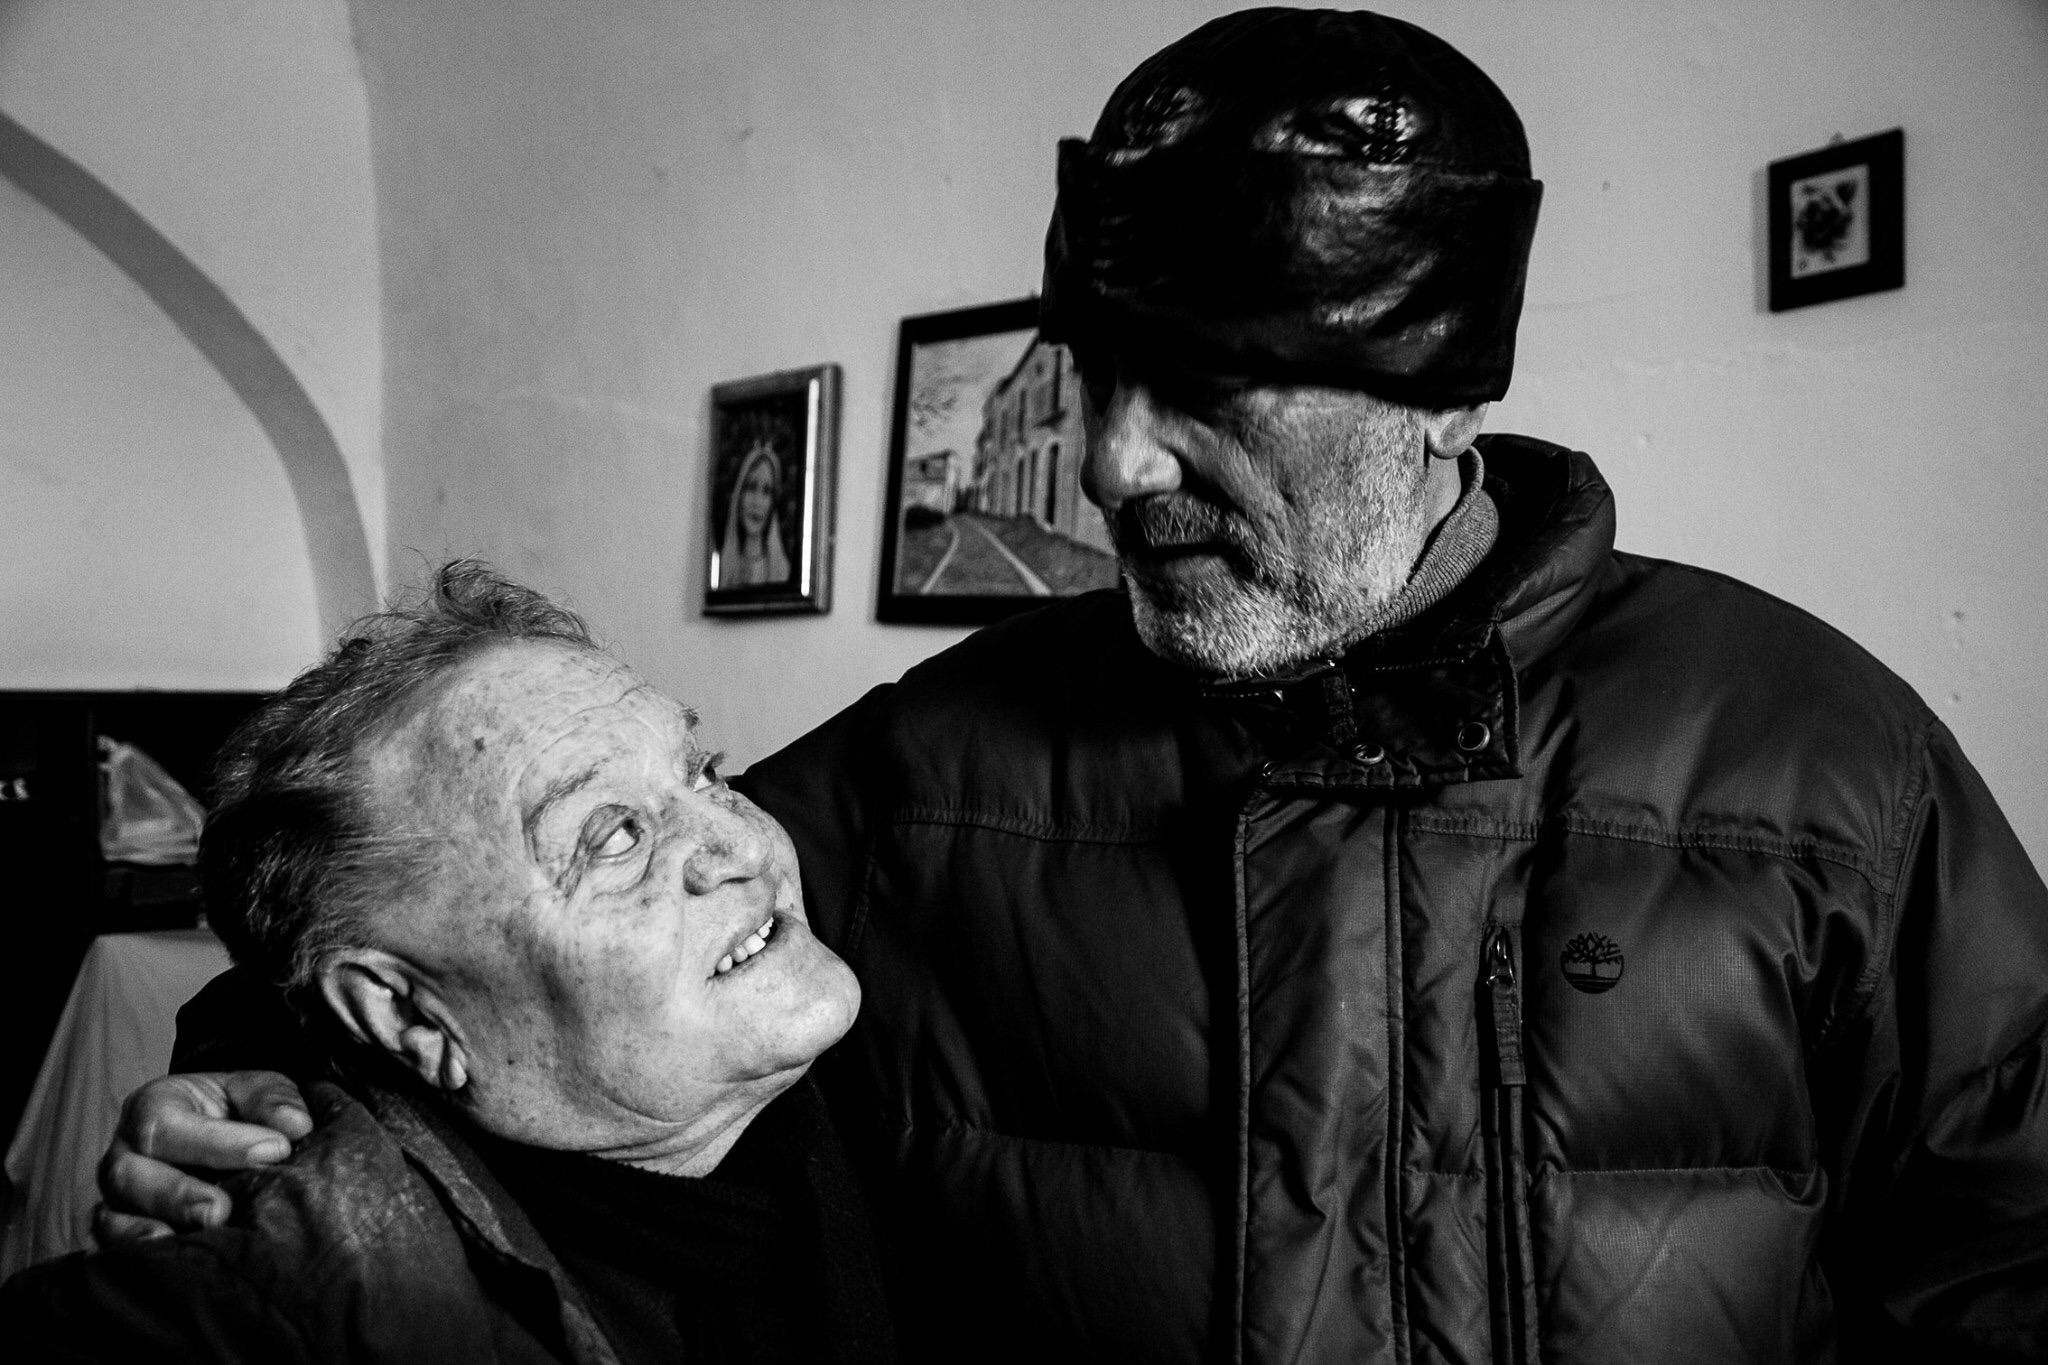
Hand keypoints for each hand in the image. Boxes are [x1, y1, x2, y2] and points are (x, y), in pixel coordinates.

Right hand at [91, 1071, 312, 1245]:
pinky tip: (168, 1254)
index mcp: (153, 1105)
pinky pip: (112, 1241)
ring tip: (200, 1234)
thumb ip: (271, 1100)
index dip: (219, 1142)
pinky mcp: (118, 1225)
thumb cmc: (233, 1108)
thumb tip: (296, 1126)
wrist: (220, 1129)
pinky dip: (135, 1249)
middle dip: (177, 1194)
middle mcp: (125, 1150)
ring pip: (115, 1212)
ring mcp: (119, 1193)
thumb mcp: (255, 1090)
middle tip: (222, 1209)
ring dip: (156, 1227)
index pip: (168, 1125)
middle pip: (129, 1173)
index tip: (275, 1150)